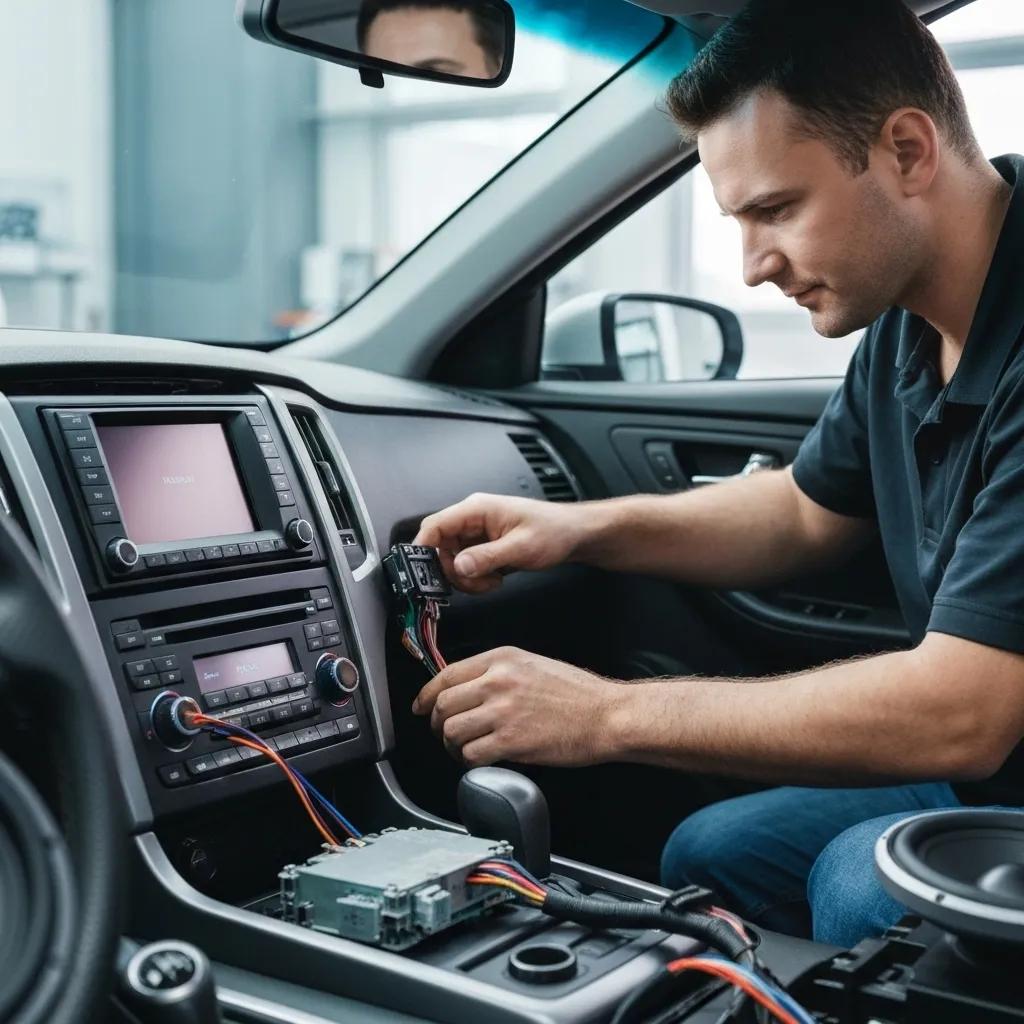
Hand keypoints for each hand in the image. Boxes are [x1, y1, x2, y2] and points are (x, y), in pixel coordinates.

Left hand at [412, 646, 620, 767]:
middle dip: (437, 724)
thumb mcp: (533, 665)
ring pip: (451, 730)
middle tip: (445, 734)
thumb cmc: (577, 694)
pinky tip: (480, 760)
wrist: (606, 715)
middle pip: (443, 704)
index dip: (426, 695)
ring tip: (464, 749)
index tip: (421, 707)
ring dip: (452, 745)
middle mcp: (498, 680)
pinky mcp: (511, 741)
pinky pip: (470, 754)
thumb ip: (498, 671)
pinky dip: (468, 761)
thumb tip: (466, 688)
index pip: (446, 674)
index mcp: (502, 658)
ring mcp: (503, 711)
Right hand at [413, 493, 585, 594]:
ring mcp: (476, 533)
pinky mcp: (483, 546)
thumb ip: (487, 557)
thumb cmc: (553, 531)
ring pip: (451, 560)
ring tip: (491, 580)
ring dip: (466, 578)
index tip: (424, 573)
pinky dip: (475, 578)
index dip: (424, 549)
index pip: (435, 525)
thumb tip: (458, 566)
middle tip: (474, 582)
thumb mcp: (520, 547)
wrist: (572, 535)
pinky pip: (466, 565)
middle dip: (452, 571)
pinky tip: (495, 578)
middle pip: (440, 547)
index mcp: (477, 509)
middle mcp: (472, 519)